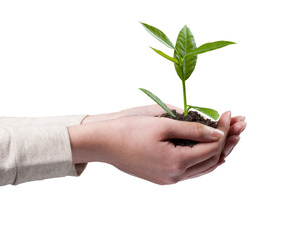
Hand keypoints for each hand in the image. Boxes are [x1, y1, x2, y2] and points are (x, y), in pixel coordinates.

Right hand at [82, 104, 246, 170]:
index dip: (225, 129)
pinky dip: (202, 158)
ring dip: (217, 151)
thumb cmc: (128, 130)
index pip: (212, 147)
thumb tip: (219, 134)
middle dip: (227, 141)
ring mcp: (168, 179)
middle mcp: (175, 175)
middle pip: (212, 160)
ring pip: (203, 168)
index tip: (229, 112)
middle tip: (236, 123)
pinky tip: (207, 147)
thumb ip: (193, 129)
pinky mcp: (162, 177)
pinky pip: (190, 170)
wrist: (103, 143)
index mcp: (176, 162)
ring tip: (228, 134)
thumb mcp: (162, 123)